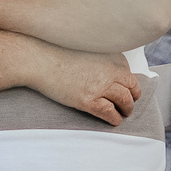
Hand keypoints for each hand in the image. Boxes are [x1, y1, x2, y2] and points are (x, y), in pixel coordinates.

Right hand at [26, 44, 141, 124]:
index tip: (127, 90)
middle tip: (128, 104)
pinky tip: (114, 121)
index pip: (129, 74)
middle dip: (132, 98)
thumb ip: (102, 60)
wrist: (38, 59)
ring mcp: (100, 86)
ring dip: (126, 109)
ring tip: (123, 113)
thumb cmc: (57, 52)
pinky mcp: (88, 99)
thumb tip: (109, 76)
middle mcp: (110, 70)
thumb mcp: (87, 49)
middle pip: (131, 88)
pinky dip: (114, 118)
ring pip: (124, 101)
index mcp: (112, 56)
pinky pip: (109, 112)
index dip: (129, 85)